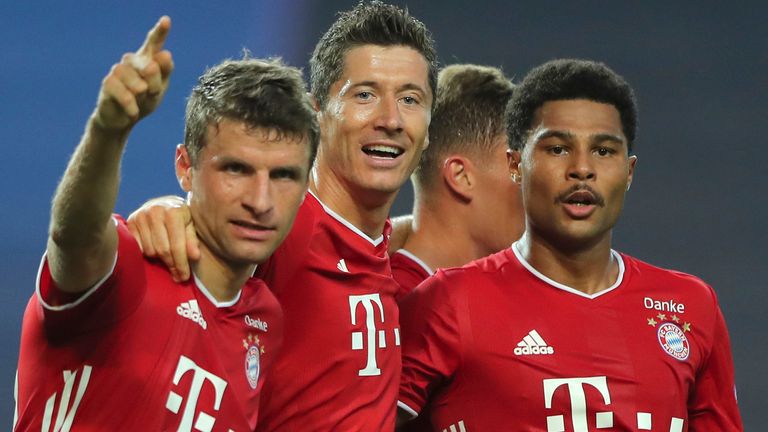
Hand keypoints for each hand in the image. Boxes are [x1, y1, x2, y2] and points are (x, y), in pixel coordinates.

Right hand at [93, 16, 173, 132]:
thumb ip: (164, 72)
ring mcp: (118, 71)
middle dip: (155, 83)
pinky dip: (131, 105)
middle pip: (149, 66)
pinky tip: (133, 112)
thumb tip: (164, 54)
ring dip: (142, 93)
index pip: (154, 43)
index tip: (166, 20)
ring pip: (135, 80)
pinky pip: (123, 93)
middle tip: (152, 93)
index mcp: (147, 60)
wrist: (124, 120)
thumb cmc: (144, 101)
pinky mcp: (108, 84)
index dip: (160, 32)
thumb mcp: (159, 90)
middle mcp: (131, 61)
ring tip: (141, 101)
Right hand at [127, 195, 198, 280]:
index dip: (181, 264)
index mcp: (174, 212)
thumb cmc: (181, 216)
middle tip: (178, 276)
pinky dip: (146, 253)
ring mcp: (140, 216)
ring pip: (149, 251)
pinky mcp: (130, 221)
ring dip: (159, 259)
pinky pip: (137, 247)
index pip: (177, 246)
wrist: (163, 203)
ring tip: (167, 258)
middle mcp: (155, 212)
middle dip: (172, 265)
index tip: (184, 277)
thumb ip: (192, 240)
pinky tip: (154, 250)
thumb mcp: (191, 225)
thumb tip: (194, 257)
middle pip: (162, 250)